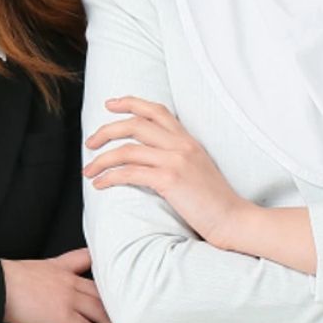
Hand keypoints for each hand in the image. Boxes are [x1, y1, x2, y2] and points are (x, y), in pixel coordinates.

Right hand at [1, 247, 120, 322]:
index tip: (111, 276)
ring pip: (99, 311)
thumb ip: (39, 276)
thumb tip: (35, 287)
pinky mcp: (62, 316)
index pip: (86, 259)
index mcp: (58, 266)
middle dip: (113, 307)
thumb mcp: (26, 269)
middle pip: (100, 292)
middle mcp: (68, 280)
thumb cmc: (2, 280)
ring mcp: (67, 298)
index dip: (100, 267)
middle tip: (120, 320)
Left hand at [84, 97, 251, 245]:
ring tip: (88, 170)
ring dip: (101, 159)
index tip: (110, 104)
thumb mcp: (198, 169)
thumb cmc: (215, 202)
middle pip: (135, 124)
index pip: (156, 110)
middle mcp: (181, 145)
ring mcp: (176, 161)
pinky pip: (130, 172)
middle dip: (107, 130)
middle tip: (90, 141)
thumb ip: (178, 157)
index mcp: (188, 140)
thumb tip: (151, 157)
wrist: (233, 220)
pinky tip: (99, 184)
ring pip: (127, 149)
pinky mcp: (170, 180)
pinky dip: (109, 177)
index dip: (130, 102)